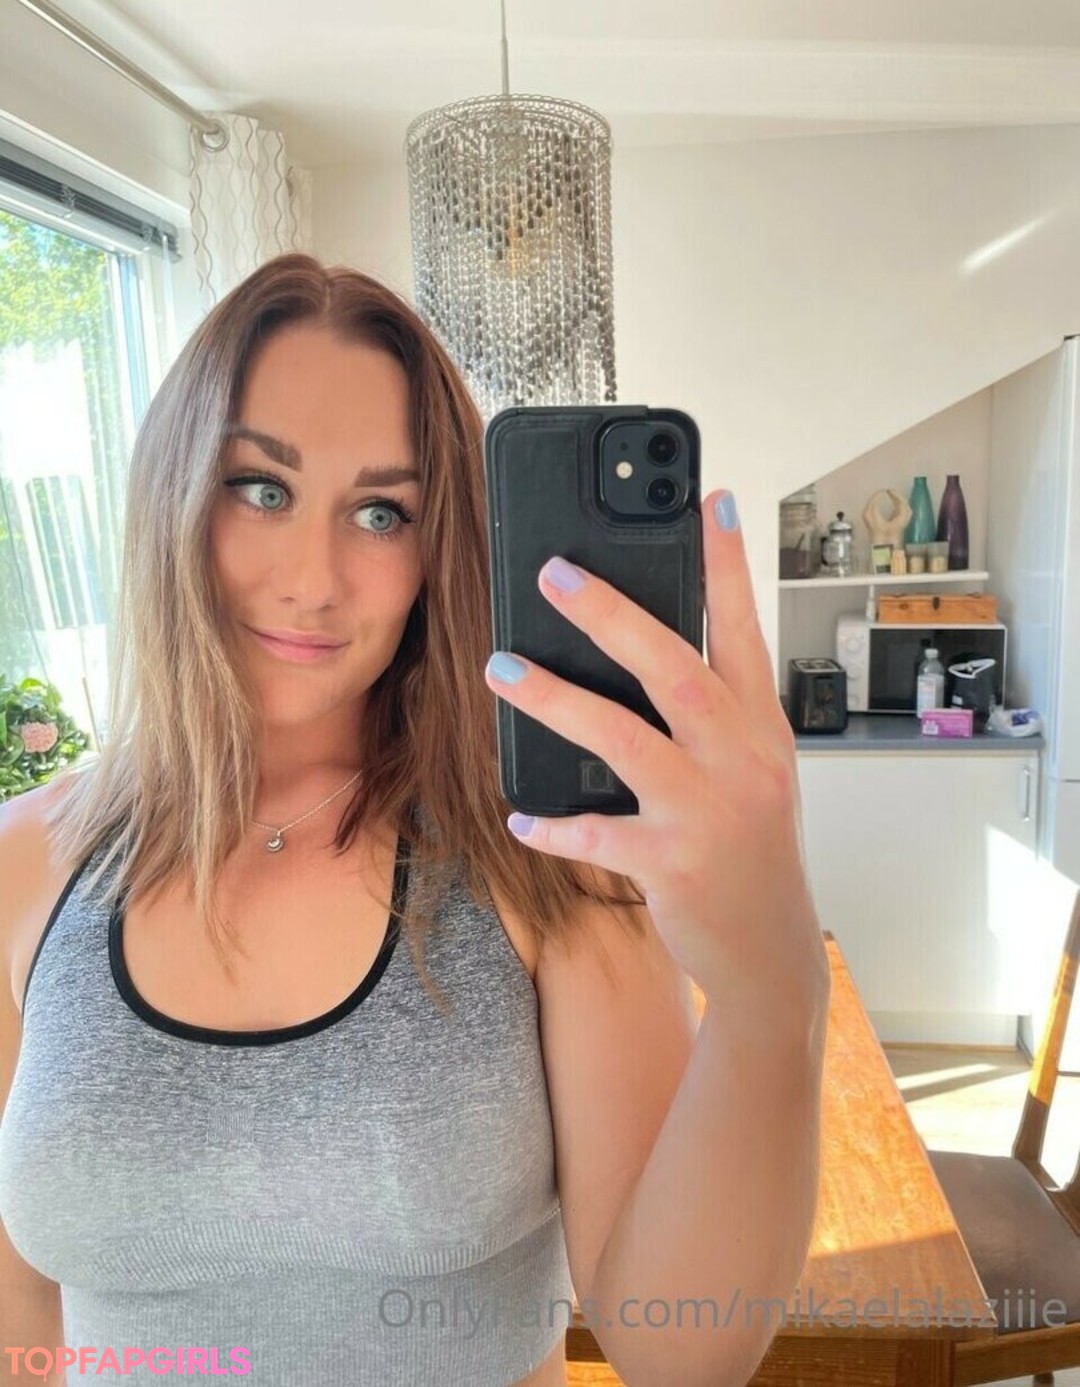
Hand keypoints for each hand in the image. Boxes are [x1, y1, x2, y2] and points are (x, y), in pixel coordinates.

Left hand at [483, 489, 826, 1015]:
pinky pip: (599, 835)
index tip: (711, 499)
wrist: (770, 953)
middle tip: (554, 572)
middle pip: (677, 670)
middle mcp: (742, 761)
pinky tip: (518, 815)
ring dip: (558, 701)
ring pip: (626, 741)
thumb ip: (710, 716)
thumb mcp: (750, 772)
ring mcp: (710, 814)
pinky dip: (556, 824)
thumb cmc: (751, 848)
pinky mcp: (675, 865)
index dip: (728, 565)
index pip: (744, 631)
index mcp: (761, 729)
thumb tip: (632, 653)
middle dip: (614, 616)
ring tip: (502, 667)